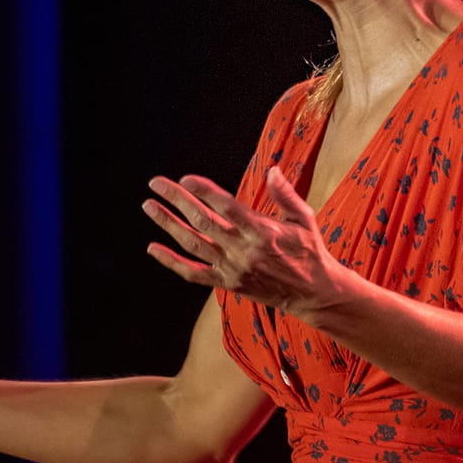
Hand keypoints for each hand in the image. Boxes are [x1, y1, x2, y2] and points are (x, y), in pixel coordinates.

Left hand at [142, 166, 348, 316]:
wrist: (313, 293)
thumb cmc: (309, 251)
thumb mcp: (304, 218)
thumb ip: (285, 194)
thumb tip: (272, 170)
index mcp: (262, 231)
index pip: (227, 207)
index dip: (204, 191)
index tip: (186, 178)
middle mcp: (244, 250)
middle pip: (203, 221)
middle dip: (177, 200)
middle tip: (157, 183)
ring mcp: (233, 268)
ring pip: (193, 244)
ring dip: (168, 224)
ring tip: (149, 206)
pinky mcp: (227, 283)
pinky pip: (194, 273)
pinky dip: (171, 262)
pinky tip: (153, 248)